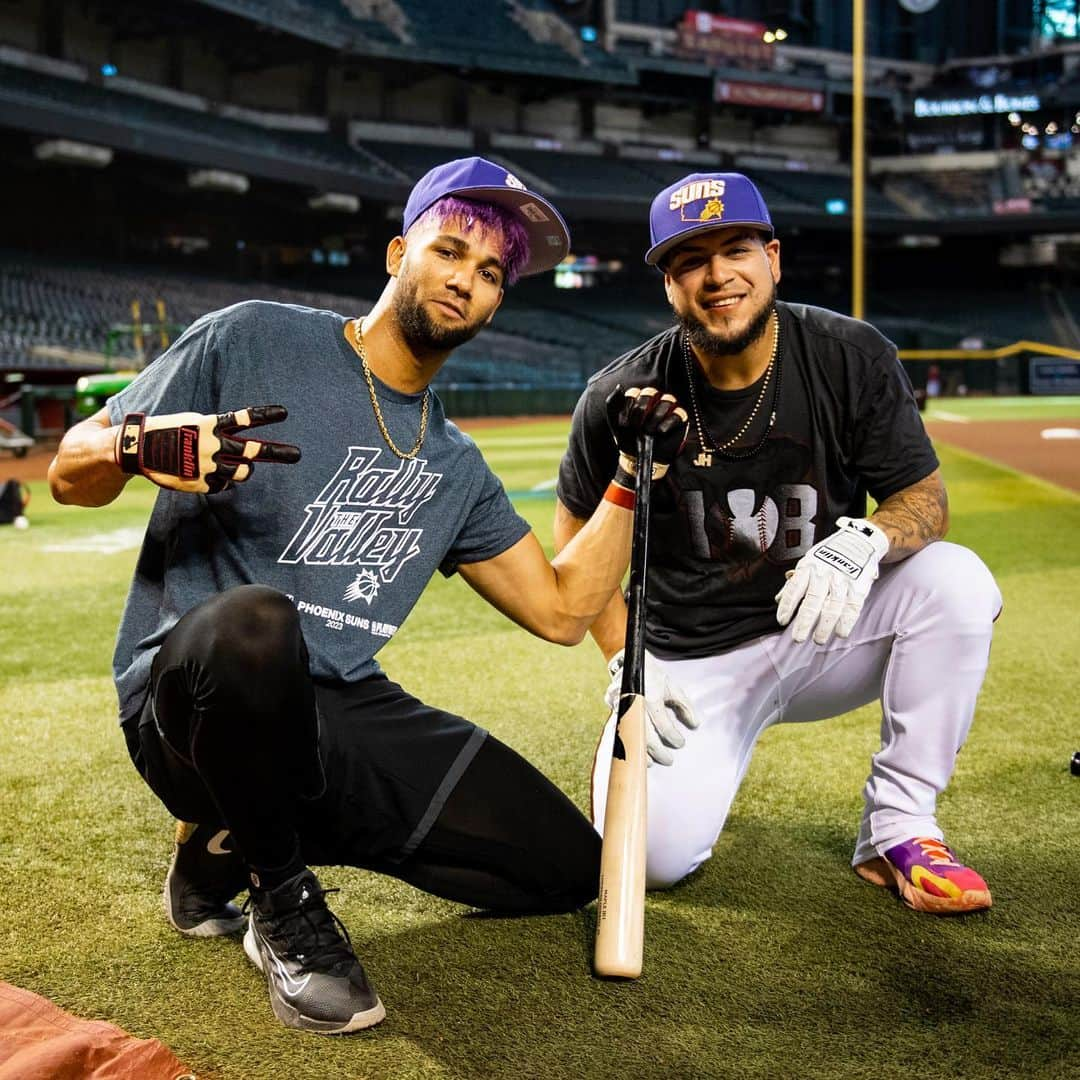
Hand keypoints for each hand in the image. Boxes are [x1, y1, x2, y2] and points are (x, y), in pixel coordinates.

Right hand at [116, 405, 299, 493]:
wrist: (137, 449)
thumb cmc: (167, 431)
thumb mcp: (192, 422)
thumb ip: (216, 431)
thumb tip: (240, 446)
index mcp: (209, 425)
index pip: (242, 419)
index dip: (264, 416)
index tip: (284, 412)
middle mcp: (212, 445)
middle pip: (252, 451)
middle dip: (276, 452)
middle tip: (296, 455)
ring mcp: (208, 465)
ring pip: (242, 472)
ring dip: (245, 470)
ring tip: (243, 467)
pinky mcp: (201, 482)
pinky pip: (224, 485)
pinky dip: (222, 481)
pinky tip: (211, 474)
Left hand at [605, 386, 687, 483]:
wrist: (639, 457)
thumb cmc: (628, 438)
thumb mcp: (615, 422)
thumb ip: (613, 403)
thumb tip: (619, 386)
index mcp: (637, 398)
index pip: (634, 392)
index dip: (628, 406)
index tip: (624, 423)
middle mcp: (653, 400)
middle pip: (650, 392)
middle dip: (641, 410)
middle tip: (636, 426)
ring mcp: (667, 408)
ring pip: (667, 400)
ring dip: (655, 416)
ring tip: (648, 431)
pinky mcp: (679, 419)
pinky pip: (679, 413)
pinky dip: (669, 422)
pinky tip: (660, 431)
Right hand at [605, 648, 698, 765]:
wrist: (630, 662)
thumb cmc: (654, 677)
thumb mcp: (673, 688)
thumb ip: (685, 706)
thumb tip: (695, 725)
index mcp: (651, 697)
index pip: (663, 724)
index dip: (673, 736)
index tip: (681, 743)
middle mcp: (635, 703)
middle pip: (645, 735)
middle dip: (658, 751)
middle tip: (669, 760)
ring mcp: (620, 705)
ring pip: (629, 735)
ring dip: (640, 751)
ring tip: (651, 762)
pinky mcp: (611, 707)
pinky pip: (618, 729)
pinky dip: (627, 742)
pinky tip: (635, 752)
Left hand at [775, 516, 889, 643]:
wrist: (858, 541)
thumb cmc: (828, 556)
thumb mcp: (808, 562)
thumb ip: (795, 582)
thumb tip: (778, 600)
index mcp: (808, 567)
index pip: (794, 589)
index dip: (787, 606)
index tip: (782, 621)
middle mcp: (824, 574)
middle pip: (813, 602)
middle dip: (804, 622)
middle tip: (798, 638)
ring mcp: (843, 580)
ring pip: (832, 607)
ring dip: (824, 627)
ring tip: (817, 640)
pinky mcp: (859, 586)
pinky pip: (852, 607)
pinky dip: (846, 622)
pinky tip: (840, 633)